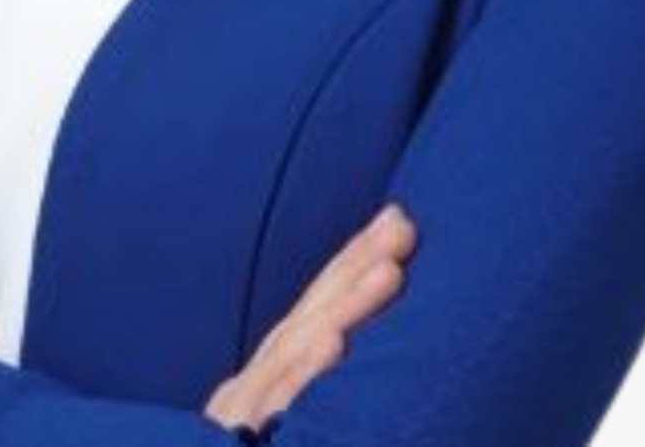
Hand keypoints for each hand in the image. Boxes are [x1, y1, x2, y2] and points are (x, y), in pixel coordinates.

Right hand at [204, 203, 417, 435]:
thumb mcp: (281, 426)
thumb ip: (310, 385)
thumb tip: (360, 344)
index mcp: (266, 380)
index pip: (315, 310)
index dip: (354, 262)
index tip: (397, 219)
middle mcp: (253, 386)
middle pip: (309, 316)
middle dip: (356, 266)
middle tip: (402, 225)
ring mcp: (246, 413)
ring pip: (297, 352)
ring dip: (344, 308)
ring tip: (389, 271)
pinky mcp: (242, 442)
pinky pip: (277, 408)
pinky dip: (305, 374)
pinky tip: (336, 343)